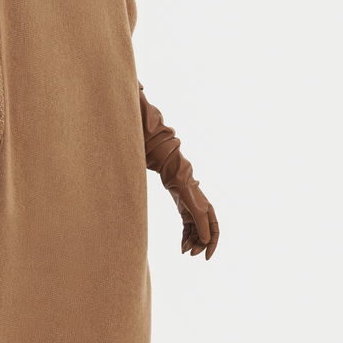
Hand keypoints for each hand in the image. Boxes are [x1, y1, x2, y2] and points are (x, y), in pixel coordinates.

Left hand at [137, 82, 218, 259]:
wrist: (141, 123)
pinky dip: (189, 230)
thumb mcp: (137, 120)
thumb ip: (137, 106)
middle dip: (206, 236)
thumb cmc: (138, 125)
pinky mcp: (177, 189)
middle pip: (207, 213)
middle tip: (199, 256)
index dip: (201, 225)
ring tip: (190, 255)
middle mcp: (186, 180)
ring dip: (198, 236)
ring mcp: (184, 185)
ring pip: (200, 216)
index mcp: (179, 173)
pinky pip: (189, 213)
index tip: (201, 244)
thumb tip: (136, 86)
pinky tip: (183, 246)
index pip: (197, 204)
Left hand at [170, 182, 219, 259]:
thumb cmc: (190, 194)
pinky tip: (182, 246)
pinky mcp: (185, 216)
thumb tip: (205, 242)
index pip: (214, 234)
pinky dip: (185, 239)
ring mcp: (194, 217)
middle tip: (191, 254)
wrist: (177, 182)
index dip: (212, 246)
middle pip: (204, 236)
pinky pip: (187, 231)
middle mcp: (204, 216)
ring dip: (190, 243)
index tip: (207, 257)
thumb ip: (202, 227)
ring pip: (194, 234)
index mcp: (210, 215)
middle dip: (198, 246)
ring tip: (184, 250)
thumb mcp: (197, 211)